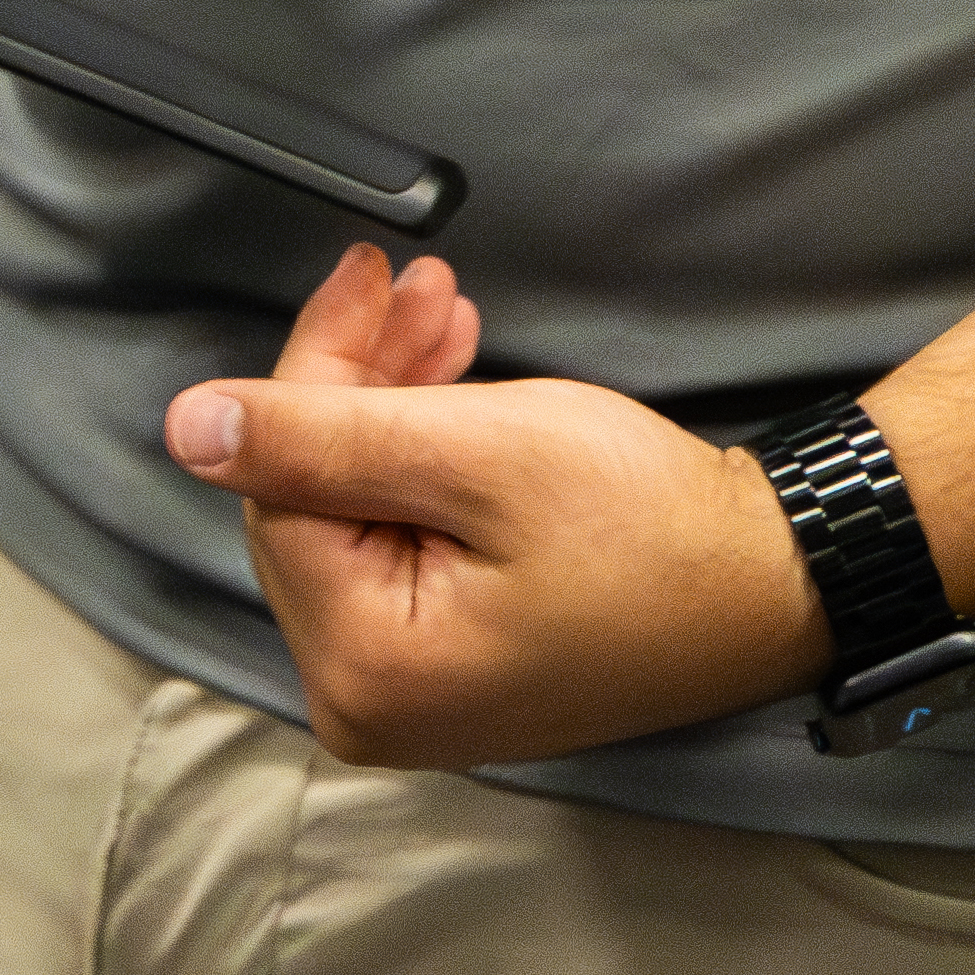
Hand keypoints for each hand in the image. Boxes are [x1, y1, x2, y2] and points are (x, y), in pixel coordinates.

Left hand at [170, 242, 831, 767]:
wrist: (788, 581)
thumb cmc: (650, 526)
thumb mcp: (475, 457)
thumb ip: (320, 439)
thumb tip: (186, 428)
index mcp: (363, 669)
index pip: (283, 484)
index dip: (322, 364)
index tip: (367, 272)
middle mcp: (369, 702)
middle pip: (315, 497)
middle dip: (360, 380)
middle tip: (409, 285)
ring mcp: (412, 692)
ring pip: (358, 506)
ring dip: (395, 401)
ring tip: (445, 316)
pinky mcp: (454, 665)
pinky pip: (403, 541)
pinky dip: (425, 458)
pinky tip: (455, 381)